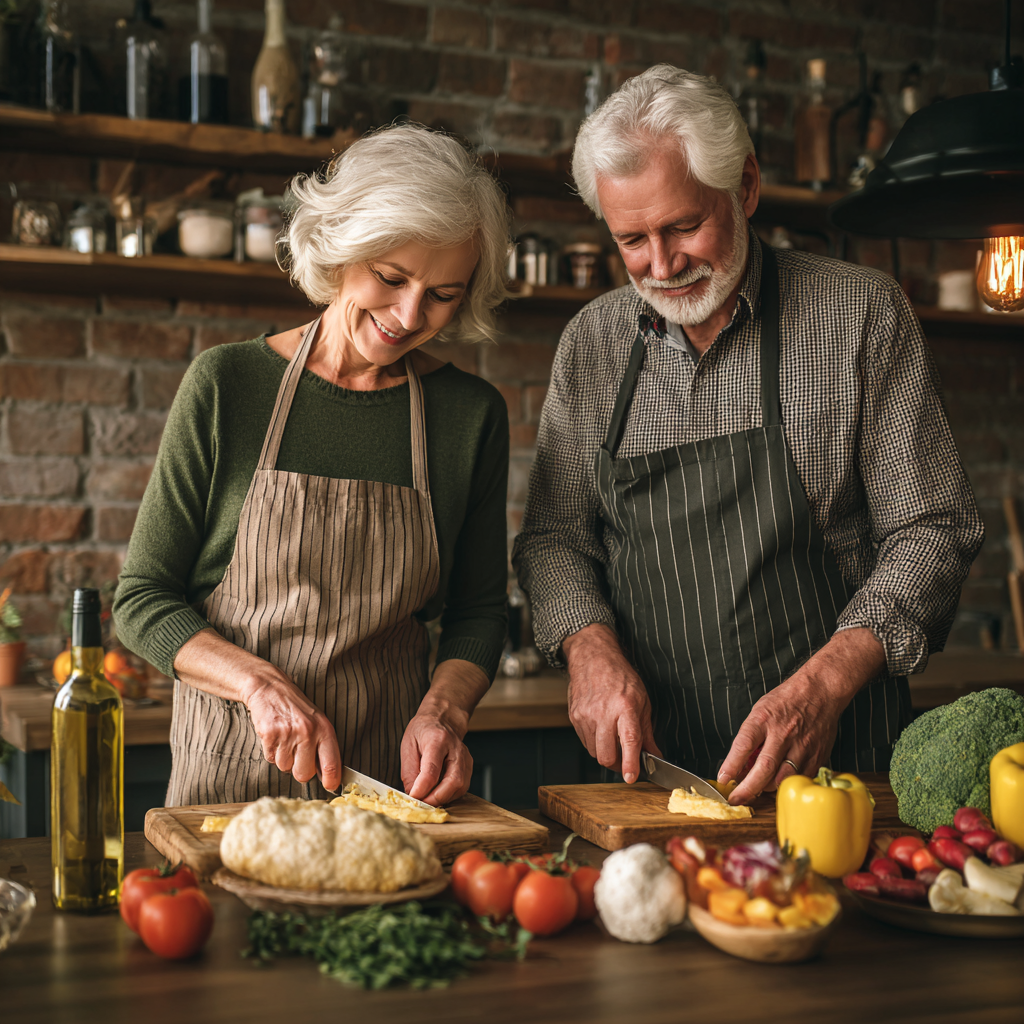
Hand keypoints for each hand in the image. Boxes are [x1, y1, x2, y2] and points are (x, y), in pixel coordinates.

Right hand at [173, 628, 341, 791]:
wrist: (270, 688)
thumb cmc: (295, 709)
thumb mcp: (316, 722)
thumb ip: (322, 746)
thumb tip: (327, 776)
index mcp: (324, 729)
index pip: (332, 762)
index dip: (331, 779)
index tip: (330, 786)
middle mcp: (308, 732)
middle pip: (304, 774)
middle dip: (299, 770)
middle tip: (297, 754)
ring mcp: (288, 734)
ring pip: (285, 768)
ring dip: (283, 758)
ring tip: (285, 739)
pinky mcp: (270, 735)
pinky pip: (271, 759)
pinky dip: (271, 752)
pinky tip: (274, 736)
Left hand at [401, 709, 472, 805]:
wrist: (443, 719)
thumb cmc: (423, 731)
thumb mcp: (408, 745)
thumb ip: (409, 771)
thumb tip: (413, 794)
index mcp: (438, 740)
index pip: (432, 769)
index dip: (423, 788)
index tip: (413, 798)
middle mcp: (456, 749)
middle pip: (453, 780)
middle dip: (437, 798)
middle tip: (422, 804)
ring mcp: (465, 757)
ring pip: (461, 786)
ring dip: (444, 798)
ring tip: (428, 799)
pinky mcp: (469, 765)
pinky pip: (462, 787)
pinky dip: (450, 795)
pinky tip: (438, 793)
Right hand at [562, 623, 659, 782]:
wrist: (593, 657)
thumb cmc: (620, 676)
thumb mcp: (643, 701)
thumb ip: (647, 732)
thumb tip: (655, 756)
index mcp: (625, 706)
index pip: (628, 741)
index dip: (630, 762)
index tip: (632, 777)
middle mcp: (603, 712)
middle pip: (606, 755)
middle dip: (618, 765)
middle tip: (626, 762)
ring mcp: (586, 715)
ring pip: (594, 752)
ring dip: (606, 753)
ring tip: (613, 739)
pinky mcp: (574, 717)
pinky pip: (585, 742)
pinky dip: (595, 743)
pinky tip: (601, 730)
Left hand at [718, 628, 885, 804]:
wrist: (820, 691)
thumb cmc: (786, 700)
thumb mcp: (760, 712)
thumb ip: (750, 738)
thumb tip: (740, 767)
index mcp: (764, 719)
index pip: (743, 746)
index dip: (731, 765)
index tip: (723, 779)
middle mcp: (782, 734)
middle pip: (763, 769)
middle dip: (747, 789)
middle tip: (736, 799)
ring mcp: (802, 746)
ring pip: (782, 779)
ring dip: (766, 789)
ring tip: (756, 790)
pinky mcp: (817, 755)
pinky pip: (799, 778)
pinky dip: (787, 784)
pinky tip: (778, 782)